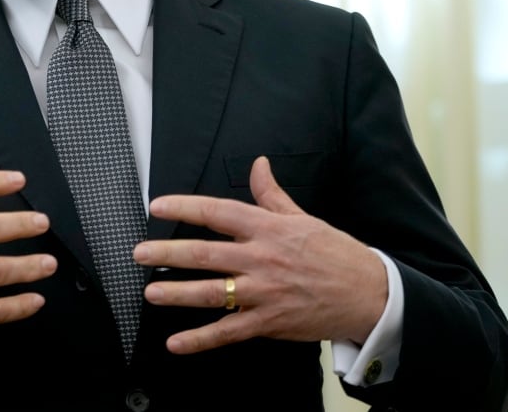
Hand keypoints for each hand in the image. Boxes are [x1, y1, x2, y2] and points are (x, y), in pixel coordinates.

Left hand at [133, 156, 386, 353]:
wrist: (369, 294)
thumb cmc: (335, 253)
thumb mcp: (303, 217)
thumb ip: (272, 195)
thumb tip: (258, 164)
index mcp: (268, 228)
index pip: (218, 212)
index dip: (185, 207)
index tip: (158, 206)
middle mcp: (261, 258)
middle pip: (205, 253)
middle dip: (168, 253)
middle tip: (139, 253)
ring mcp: (264, 292)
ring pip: (211, 293)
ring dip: (177, 294)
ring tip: (150, 293)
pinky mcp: (269, 321)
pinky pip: (228, 331)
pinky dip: (201, 339)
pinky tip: (177, 343)